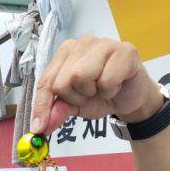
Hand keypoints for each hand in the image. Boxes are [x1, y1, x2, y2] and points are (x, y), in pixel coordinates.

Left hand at [31, 35, 163, 134]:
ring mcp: (104, 44)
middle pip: (62, 81)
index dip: (42, 107)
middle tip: (89, 95)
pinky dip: (110, 91)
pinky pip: (106, 80)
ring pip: (80, 76)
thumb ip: (57, 112)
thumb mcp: (74, 106)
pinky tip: (116, 85)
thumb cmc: (101, 95)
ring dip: (91, 93)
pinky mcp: (125, 51)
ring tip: (101, 89)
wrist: (130, 98)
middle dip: (74, 98)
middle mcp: (82, 43)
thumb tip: (41, 126)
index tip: (39, 128)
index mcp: (65, 53)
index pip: (46, 82)